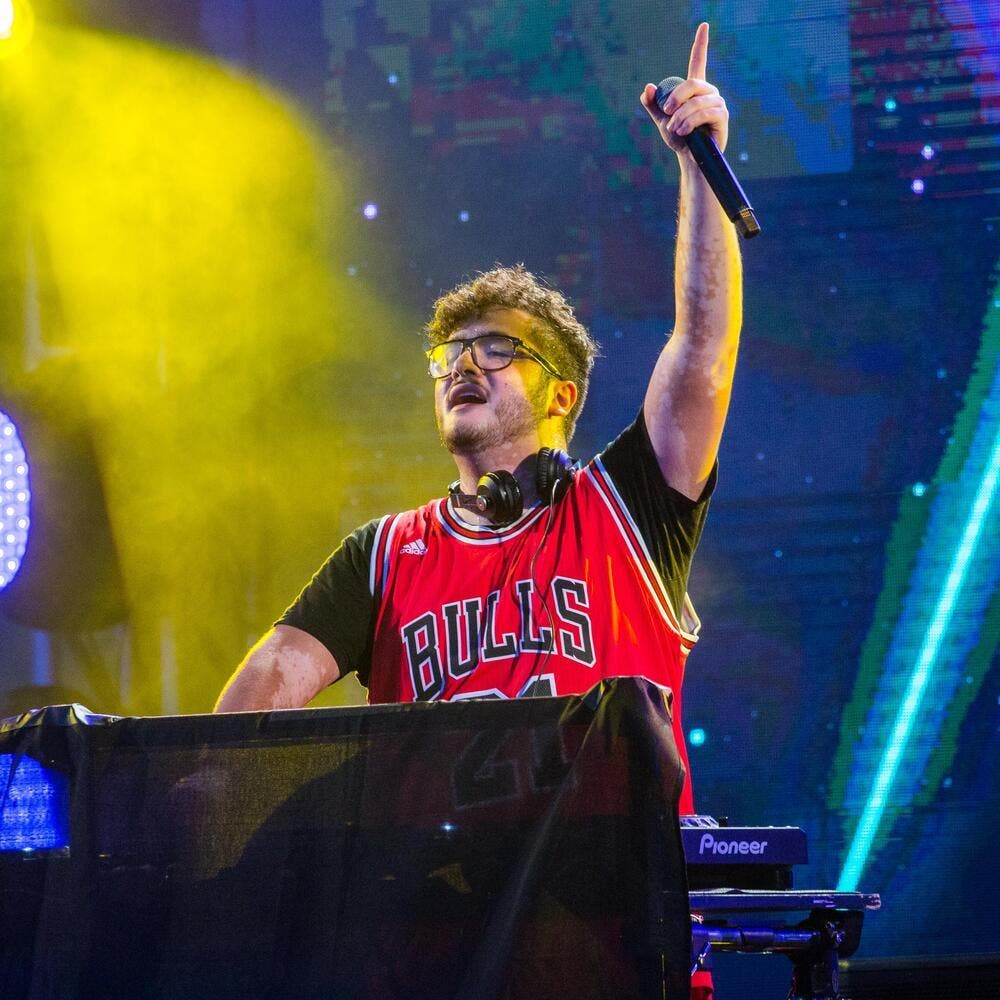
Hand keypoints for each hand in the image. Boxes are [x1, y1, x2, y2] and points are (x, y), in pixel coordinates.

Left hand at [640, 22, 728, 155]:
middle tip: (666, 113)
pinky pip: (704, 113)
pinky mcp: (722, 117)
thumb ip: (653, 104)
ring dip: (680, 117)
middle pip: (692, 84)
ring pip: (696, 102)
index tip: (703, 25)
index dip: (701, 43)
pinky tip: (682, 132)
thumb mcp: (661, 121)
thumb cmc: (679, 139)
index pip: (698, 61)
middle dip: (675, 98)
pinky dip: (689, 122)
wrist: (689, 159)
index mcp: (695, 89)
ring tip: (674, 129)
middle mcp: (709, 92)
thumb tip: (648, 87)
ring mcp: (718, 103)